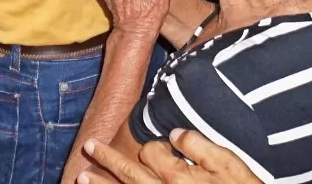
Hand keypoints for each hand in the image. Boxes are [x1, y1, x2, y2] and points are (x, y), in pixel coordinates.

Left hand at [78, 130, 262, 183]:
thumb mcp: (230, 166)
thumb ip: (202, 147)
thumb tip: (176, 132)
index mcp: (179, 178)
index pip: (152, 153)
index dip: (154, 146)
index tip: (162, 146)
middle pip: (130, 176)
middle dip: (107, 161)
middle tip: (88, 147)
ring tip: (81, 178)